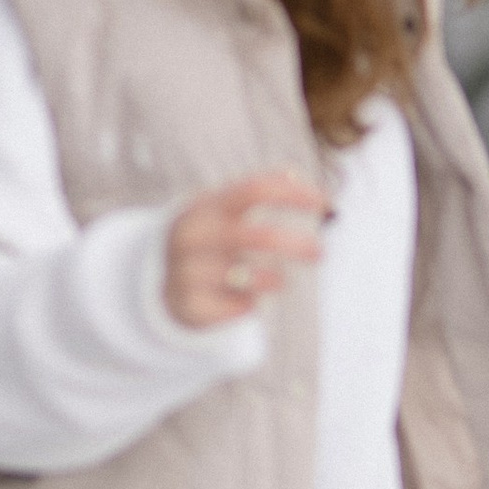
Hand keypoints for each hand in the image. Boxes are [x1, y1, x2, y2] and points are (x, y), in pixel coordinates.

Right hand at [164, 171, 326, 328]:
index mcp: (207, 206)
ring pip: (252, 278)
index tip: (324, 203)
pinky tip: (241, 299)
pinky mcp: (190, 305)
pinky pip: (240, 307)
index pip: (256, 190)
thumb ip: (261, 192)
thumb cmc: (211, 242)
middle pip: (260, 236)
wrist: (163, 283)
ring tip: (278, 280)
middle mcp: (194, 235)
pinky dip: (249, 304)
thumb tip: (302, 181)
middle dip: (297, 245)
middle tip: (319, 253)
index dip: (294, 194)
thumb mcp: (225, 210)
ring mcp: (187, 271)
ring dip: (273, 280)